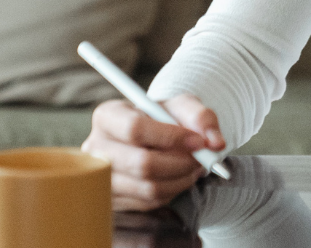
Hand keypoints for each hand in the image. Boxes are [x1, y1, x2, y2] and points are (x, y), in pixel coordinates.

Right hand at [83, 94, 224, 210]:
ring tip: (193, 167)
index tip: (198, 141)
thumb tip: (215, 142)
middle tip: (201, 158)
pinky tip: (177, 177)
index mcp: (108, 116)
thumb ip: (201, 117)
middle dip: (181, 163)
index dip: (171, 137)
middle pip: (142, 163)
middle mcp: (96, 148)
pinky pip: (148, 202)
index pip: (134, 129)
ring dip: (181, 179)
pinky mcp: (111, 200)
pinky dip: (172, 191)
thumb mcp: (183, 107)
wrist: (154, 139)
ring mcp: (100, 178)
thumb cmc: (164, 119)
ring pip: (148, 188)